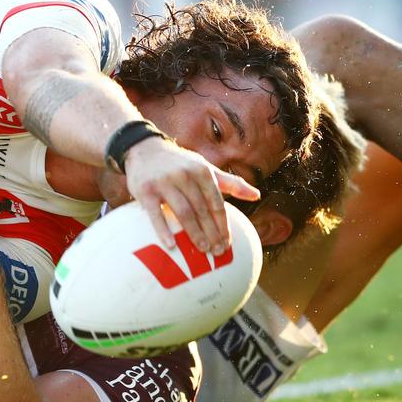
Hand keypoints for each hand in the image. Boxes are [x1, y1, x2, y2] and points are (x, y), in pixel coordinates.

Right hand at [123, 137, 259, 253]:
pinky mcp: (145, 191)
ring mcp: (164, 183)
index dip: (223, 224)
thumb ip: (230, 182)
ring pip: (183, 212)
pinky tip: (171, 245)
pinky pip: (155, 214)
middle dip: (212, 233)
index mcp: (202, 171)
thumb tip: (257, 195)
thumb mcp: (205, 168)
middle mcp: (185, 175)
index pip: (216, 203)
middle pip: (202, 210)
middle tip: (217, 252)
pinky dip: (163, 231)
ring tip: (202, 250)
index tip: (227, 243)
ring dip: (194, 233)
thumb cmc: (180, 163)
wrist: (144, 149)